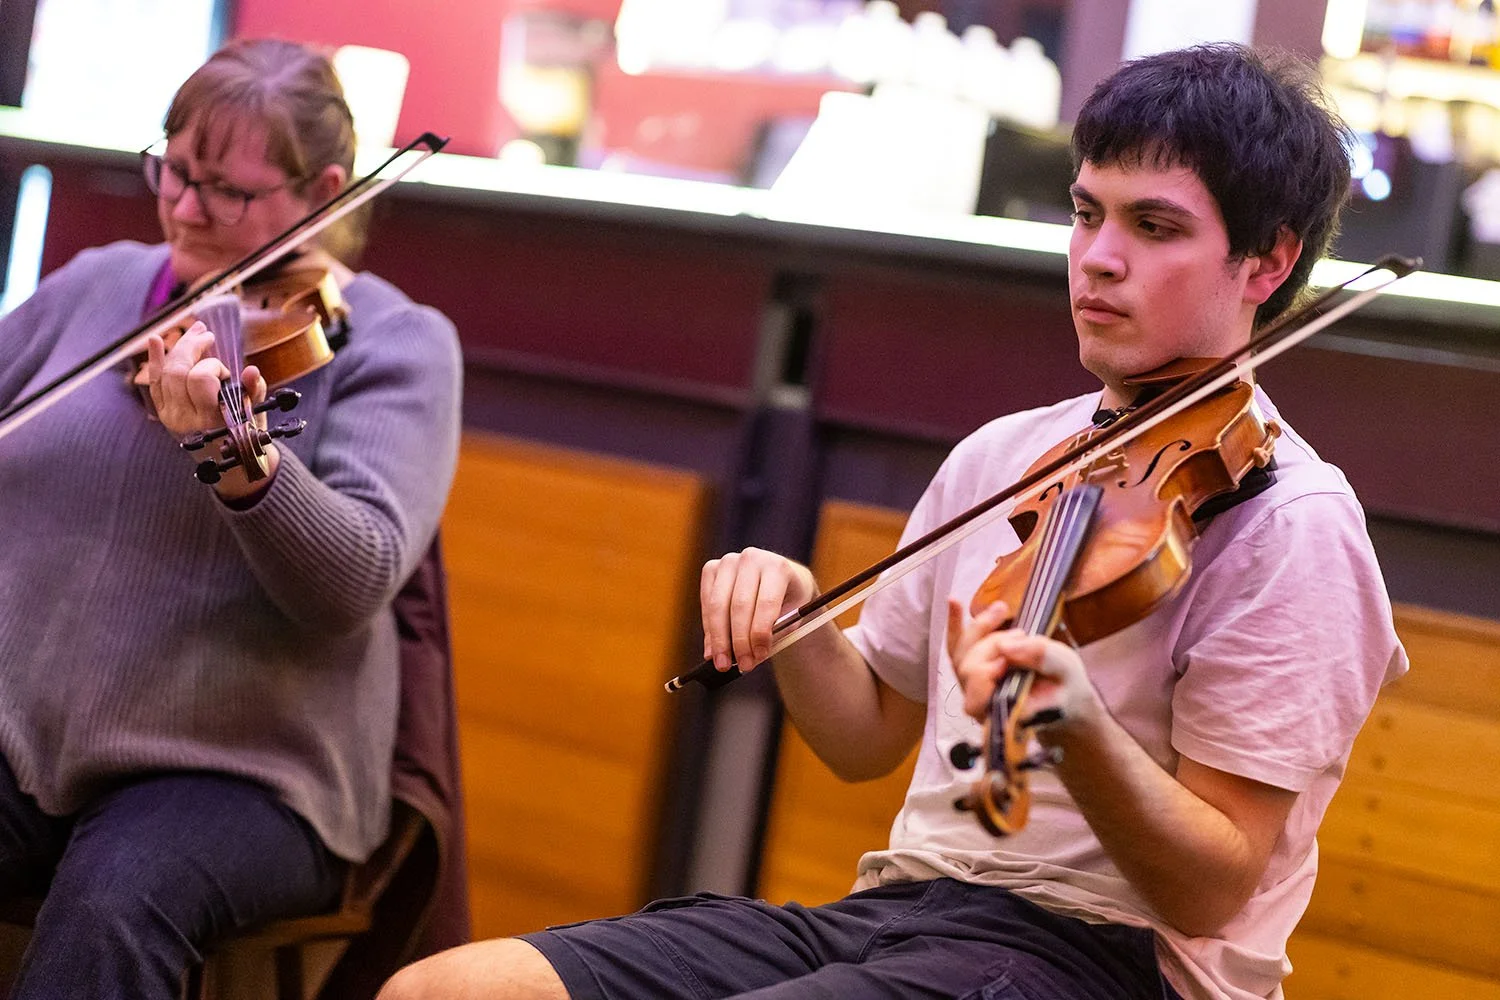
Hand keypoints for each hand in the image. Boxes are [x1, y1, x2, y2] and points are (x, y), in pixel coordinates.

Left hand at [145, 323, 267, 439]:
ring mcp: (169, 414)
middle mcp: (184, 418)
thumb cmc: (243, 432)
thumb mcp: (253, 412)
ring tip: (196, 334)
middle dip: (192, 347)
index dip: (214, 368)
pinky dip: (154, 359)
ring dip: (180, 348)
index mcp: (209, 419)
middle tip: (207, 335)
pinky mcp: (162, 411)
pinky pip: (154, 381)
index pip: (200, 379)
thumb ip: (253, 390)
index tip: (226, 375)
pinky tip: (154, 339)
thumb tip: (251, 370)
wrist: (225, 460)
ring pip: (166, 372)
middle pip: (178, 370)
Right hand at [700, 548, 816, 673]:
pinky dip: (709, 629)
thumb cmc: (788, 599)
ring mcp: (728, 561)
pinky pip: (706, 603)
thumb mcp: (793, 615)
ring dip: (719, 638)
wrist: (780, 577)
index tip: (759, 657)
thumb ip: (774, 633)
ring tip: (722, 663)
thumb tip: (749, 657)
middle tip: (742, 665)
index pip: (766, 602)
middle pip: (739, 605)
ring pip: (718, 605)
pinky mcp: (711, 568)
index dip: (760, 632)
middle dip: (739, 641)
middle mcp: (751, 558)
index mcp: (777, 567)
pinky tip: (713, 650)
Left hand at [946, 599, 1101, 732]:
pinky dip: (954, 625)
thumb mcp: (1067, 669)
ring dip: (979, 628)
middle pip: (970, 670)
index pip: (980, 697)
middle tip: (1022, 634)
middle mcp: (984, 706)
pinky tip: (953, 601)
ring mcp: (974, 690)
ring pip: (961, 655)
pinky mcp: (971, 672)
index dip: (988, 671)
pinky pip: (956, 649)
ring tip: (1001, 610)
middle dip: (993, 644)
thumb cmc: (1066, 686)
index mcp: (1006, 714)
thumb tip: (1006, 646)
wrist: (1063, 695)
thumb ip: (1042, 657)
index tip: (1012, 650)